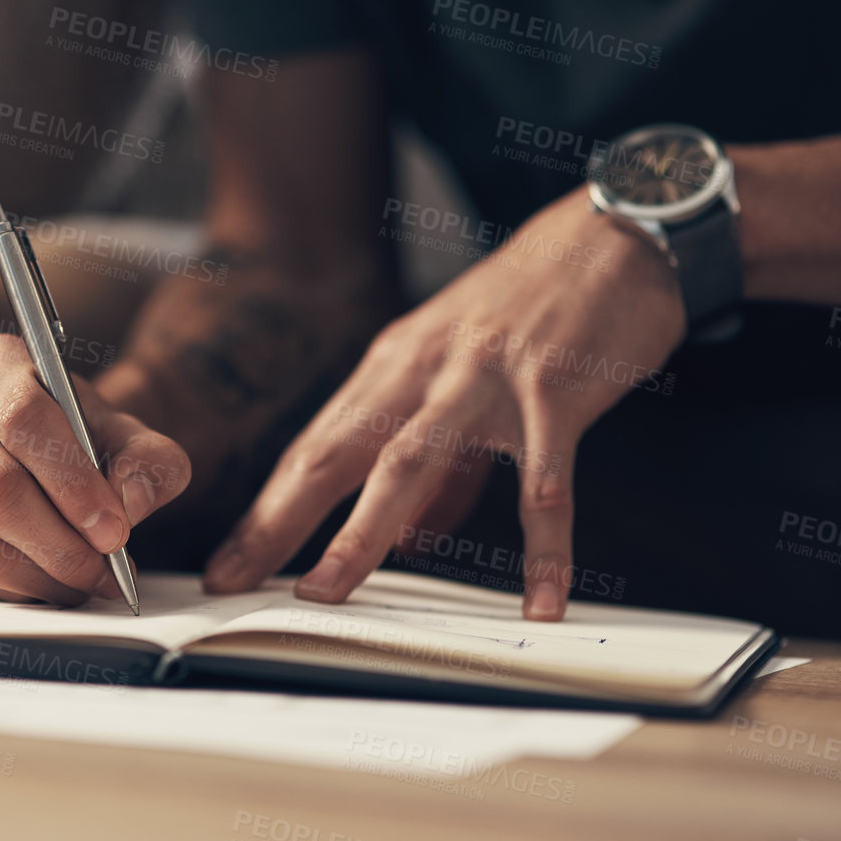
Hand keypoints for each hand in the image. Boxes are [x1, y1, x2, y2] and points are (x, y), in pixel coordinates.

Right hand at [0, 335, 191, 603]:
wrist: (56, 463)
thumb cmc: (91, 446)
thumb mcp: (136, 441)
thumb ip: (150, 463)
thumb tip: (127, 502)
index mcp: (1, 365)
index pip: (24, 417)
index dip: (72, 481)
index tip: (113, 529)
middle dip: (62, 543)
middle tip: (107, 569)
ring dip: (45, 576)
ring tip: (87, 580)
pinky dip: (16, 591)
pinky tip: (46, 579)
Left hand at [204, 186, 686, 619]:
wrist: (610, 239)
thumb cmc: (529, 311)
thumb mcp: (459, 374)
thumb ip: (437, 465)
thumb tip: (407, 540)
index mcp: (393, 366)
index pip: (315, 448)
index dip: (268, 509)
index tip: (229, 563)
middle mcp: (423, 369)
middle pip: (336, 454)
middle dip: (280, 520)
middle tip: (237, 579)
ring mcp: (484, 378)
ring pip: (409, 462)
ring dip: (363, 532)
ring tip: (331, 593)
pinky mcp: (554, 391)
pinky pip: (544, 483)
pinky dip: (543, 547)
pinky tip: (540, 601)